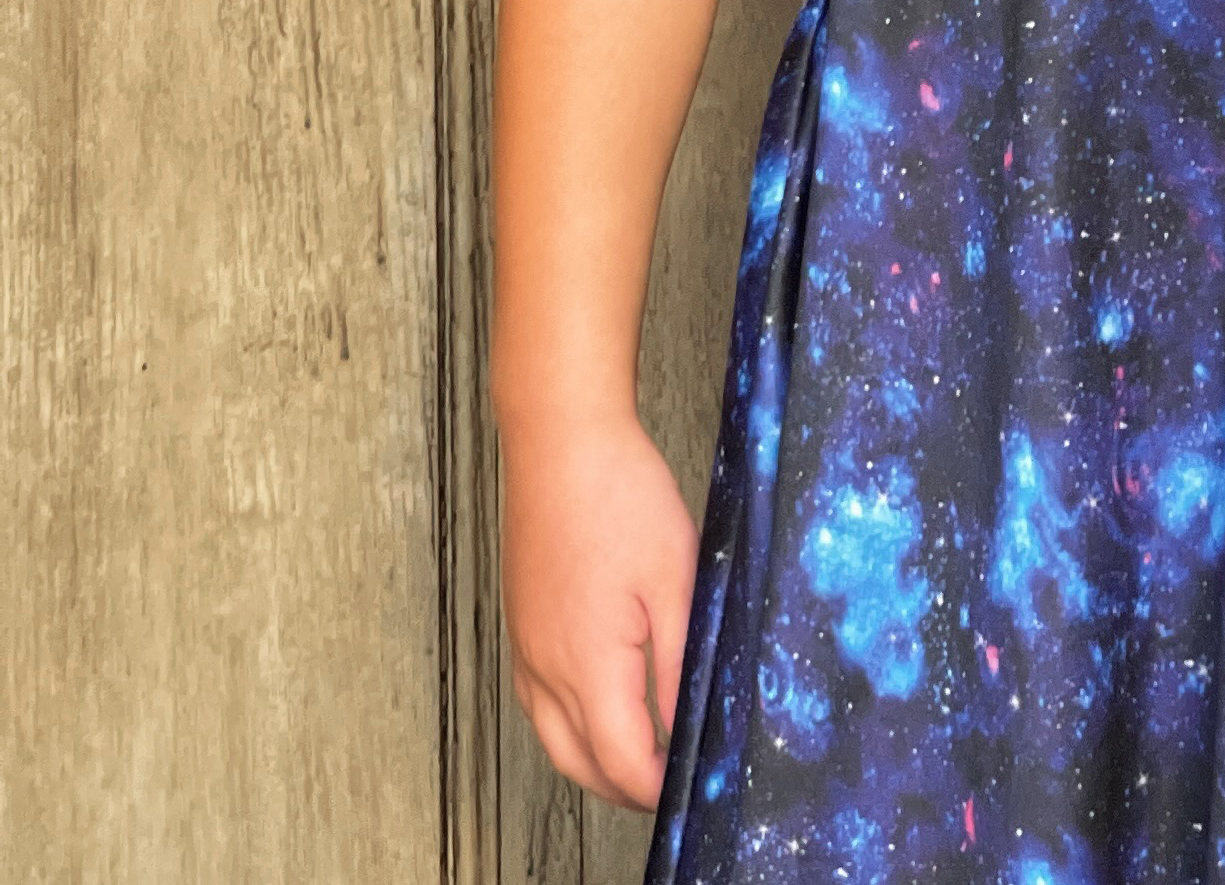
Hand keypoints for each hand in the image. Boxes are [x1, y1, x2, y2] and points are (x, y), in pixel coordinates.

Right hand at [501, 406, 696, 808]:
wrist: (561, 443)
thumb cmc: (620, 496)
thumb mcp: (676, 578)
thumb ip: (681, 661)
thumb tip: (690, 723)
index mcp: (586, 665)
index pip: (621, 761)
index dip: (658, 787)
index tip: (692, 789)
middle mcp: (544, 669)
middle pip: (580, 764)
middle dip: (626, 787)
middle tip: (672, 784)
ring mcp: (526, 649)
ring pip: (554, 738)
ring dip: (595, 759)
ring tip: (645, 755)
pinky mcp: (522, 627)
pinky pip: (540, 703)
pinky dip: (570, 725)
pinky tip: (602, 706)